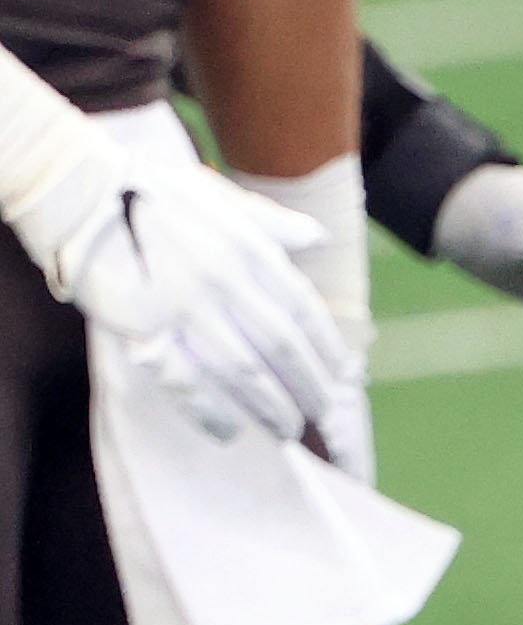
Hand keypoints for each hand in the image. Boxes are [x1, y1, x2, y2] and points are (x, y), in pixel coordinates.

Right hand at [29, 146, 350, 448]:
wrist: (79, 193)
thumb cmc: (152, 193)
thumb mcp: (220, 197)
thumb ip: (271, 223)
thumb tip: (316, 236)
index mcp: (248, 250)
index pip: (303, 311)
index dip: (326, 348)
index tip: (342, 374)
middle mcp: (223, 281)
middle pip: (281, 349)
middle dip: (307, 387)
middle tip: (321, 414)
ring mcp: (183, 307)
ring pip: (242, 372)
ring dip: (270, 407)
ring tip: (287, 430)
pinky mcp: (142, 327)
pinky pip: (183, 381)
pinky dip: (209, 411)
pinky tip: (229, 432)